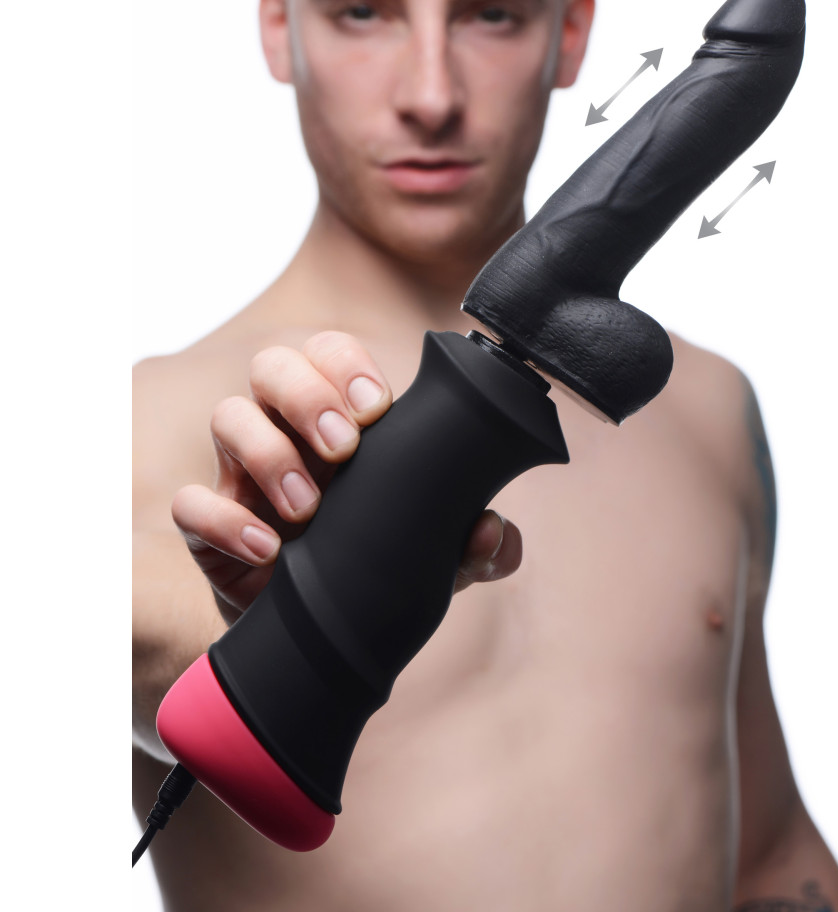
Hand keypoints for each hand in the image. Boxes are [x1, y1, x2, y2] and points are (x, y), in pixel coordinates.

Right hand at [171, 331, 521, 624]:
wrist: (320, 638)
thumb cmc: (374, 570)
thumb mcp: (429, 558)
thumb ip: (469, 545)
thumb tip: (493, 531)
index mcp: (342, 423)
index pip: (332, 356)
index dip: (347, 365)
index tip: (379, 407)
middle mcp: (289, 434)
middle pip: (273, 365)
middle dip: (307, 394)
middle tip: (344, 448)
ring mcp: (243, 477)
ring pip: (228, 415)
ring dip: (268, 452)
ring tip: (308, 507)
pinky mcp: (209, 529)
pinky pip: (189, 504)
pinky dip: (223, 520)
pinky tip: (267, 549)